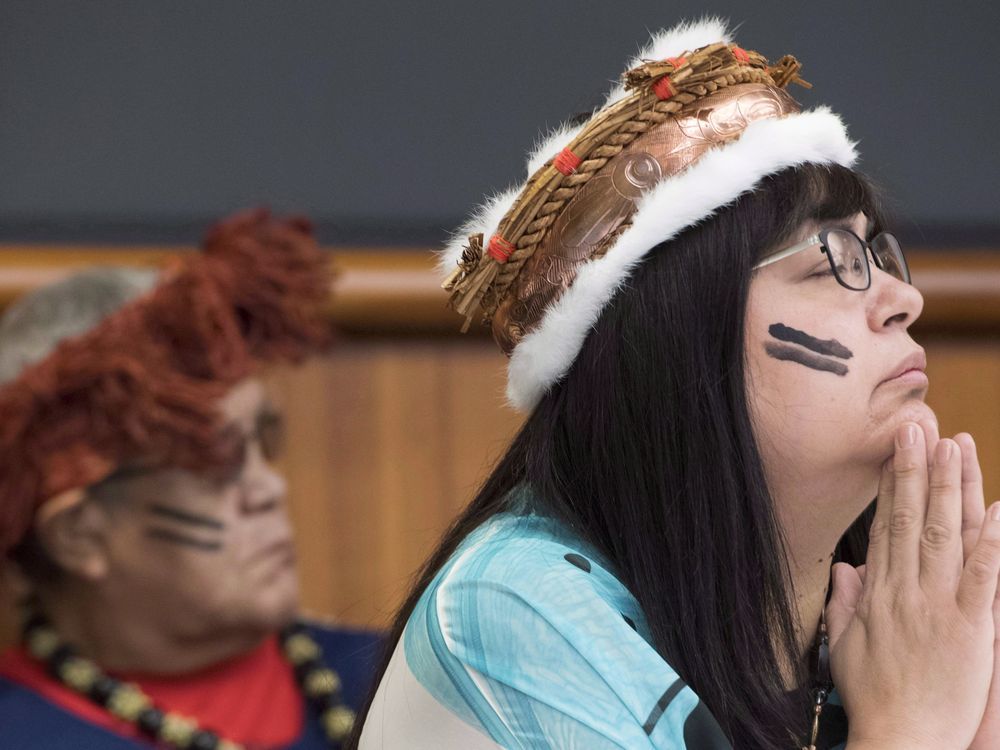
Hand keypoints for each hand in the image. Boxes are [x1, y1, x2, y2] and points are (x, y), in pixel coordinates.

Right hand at [827, 422, 999, 748]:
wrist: (900, 740)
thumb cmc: (873, 698)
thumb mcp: (843, 647)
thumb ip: (843, 603)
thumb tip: (845, 569)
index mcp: (876, 594)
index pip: (885, 527)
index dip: (890, 487)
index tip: (894, 454)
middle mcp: (904, 591)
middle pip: (911, 519)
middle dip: (916, 470)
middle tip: (918, 430)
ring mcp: (937, 606)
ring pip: (945, 534)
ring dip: (950, 488)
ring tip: (955, 448)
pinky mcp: (970, 628)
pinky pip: (983, 576)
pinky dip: (993, 542)